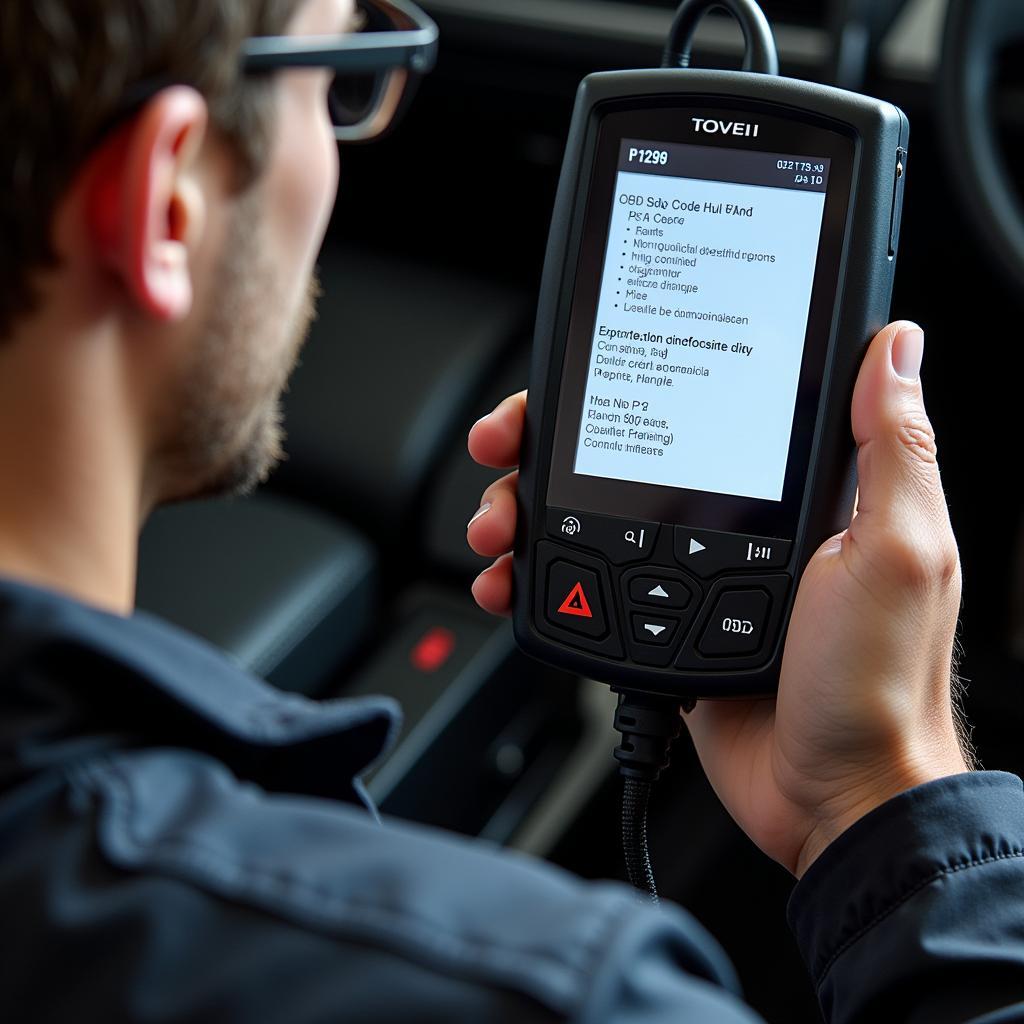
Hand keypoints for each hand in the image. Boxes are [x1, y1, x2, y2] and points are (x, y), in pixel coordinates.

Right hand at [466, 323, 970, 879]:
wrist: (836, 797)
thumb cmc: (877, 685)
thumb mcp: (896, 552)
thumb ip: (890, 449)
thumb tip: (892, 346)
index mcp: (782, 495)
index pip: (683, 411)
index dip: (613, 391)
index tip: (562, 394)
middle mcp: (726, 524)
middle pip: (614, 462)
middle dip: (541, 452)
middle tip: (502, 458)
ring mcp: (685, 575)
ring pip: (583, 522)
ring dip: (524, 516)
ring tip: (496, 534)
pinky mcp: (658, 624)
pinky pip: (585, 589)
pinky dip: (538, 582)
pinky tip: (512, 583)